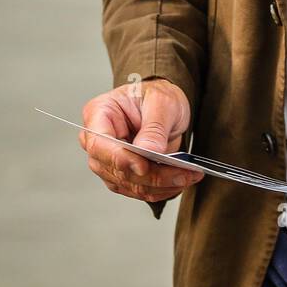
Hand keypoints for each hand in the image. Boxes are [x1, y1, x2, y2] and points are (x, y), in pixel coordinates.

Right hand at [80, 78, 202, 203]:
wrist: (165, 106)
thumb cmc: (157, 96)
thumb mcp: (161, 101)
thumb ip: (153, 128)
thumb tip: (146, 152)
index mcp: (99, 114)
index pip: (99, 143)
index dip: (119, 158)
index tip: (143, 166)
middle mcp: (99, 140)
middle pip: (115, 169)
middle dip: (150, 176)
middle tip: (181, 174)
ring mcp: (109, 160)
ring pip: (128, 184)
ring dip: (159, 186)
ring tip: (187, 178)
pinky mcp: (123, 174)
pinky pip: (138, 189)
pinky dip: (160, 189)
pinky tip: (180, 182)